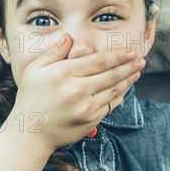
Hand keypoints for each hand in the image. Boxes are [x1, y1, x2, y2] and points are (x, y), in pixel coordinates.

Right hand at [6, 33, 144, 150]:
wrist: (30, 133)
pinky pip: (110, 105)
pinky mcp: (90, 120)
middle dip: (128, 66)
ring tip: (137, 71)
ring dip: (128, 80)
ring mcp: (85, 107)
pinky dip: (120, 96)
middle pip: (110, 74)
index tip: (129, 51)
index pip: (97, 61)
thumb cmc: (30, 99)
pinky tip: (125, 89)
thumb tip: (69, 38)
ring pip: (113, 90)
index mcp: (62, 73)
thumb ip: (53, 53)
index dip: (116, 55)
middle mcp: (76, 90)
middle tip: (140, 59)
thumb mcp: (33, 70)